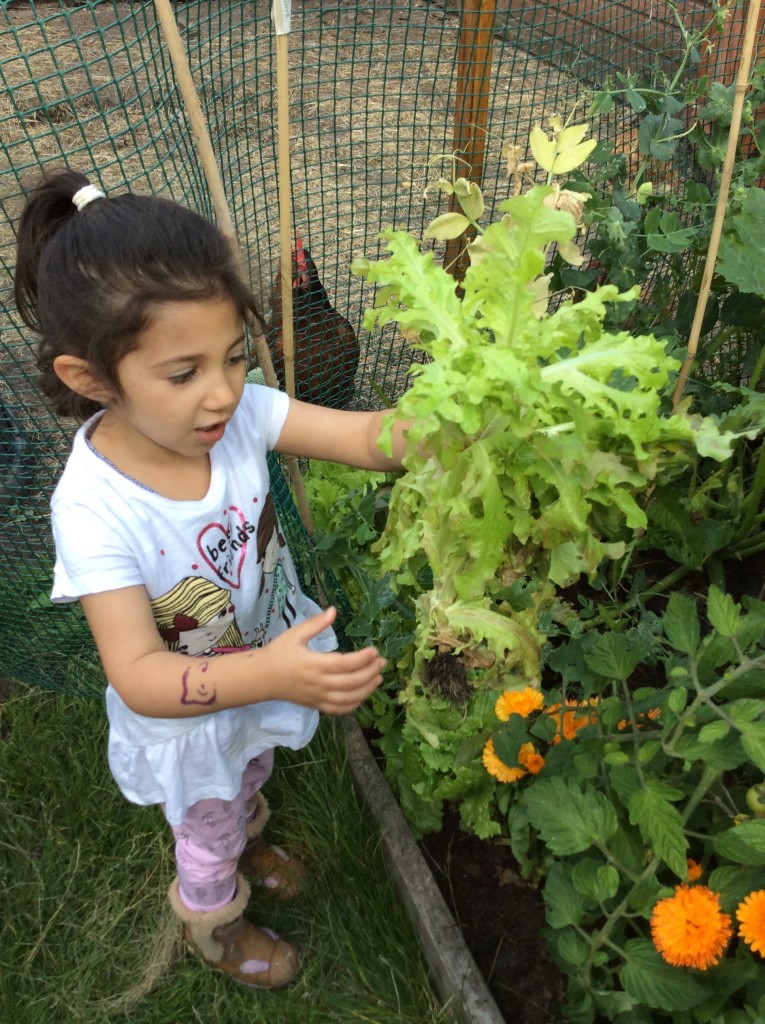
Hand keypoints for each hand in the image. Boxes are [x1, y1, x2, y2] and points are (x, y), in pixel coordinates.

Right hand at [266, 606, 386, 714]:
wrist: (262, 678)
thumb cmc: (279, 653)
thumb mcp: (295, 634)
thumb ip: (315, 624)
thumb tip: (334, 610)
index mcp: (313, 664)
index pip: (345, 663)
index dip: (363, 658)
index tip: (374, 650)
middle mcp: (318, 683)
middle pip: (352, 682)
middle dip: (371, 672)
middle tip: (382, 661)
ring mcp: (318, 697)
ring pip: (349, 699)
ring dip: (367, 689)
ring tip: (378, 677)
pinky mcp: (316, 706)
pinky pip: (339, 709)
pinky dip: (355, 704)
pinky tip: (364, 694)